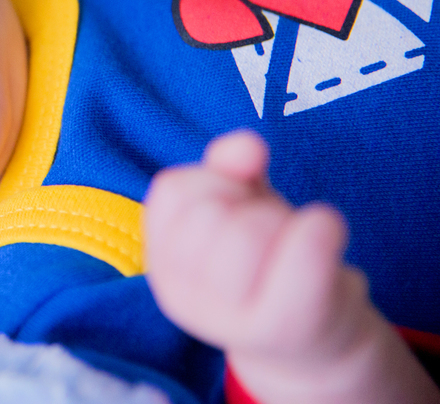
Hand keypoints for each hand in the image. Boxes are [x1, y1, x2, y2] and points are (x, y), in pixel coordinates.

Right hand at [145, 131, 439, 402]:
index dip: (214, 179)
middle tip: (270, 227)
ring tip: (293, 241)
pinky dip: (321, 226)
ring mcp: (228, 318)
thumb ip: (229, 167)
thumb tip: (247, 146)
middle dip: (249, 202)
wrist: (309, 342)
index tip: (236, 201)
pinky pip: (302, 256)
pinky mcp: (285, 327)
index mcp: (162, 261)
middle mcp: (180, 296)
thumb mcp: (238, 206)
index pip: (172, 190)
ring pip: (250, 229)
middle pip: (210, 211)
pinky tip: (326, 231)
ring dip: (283, 219)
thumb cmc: (267, 260)